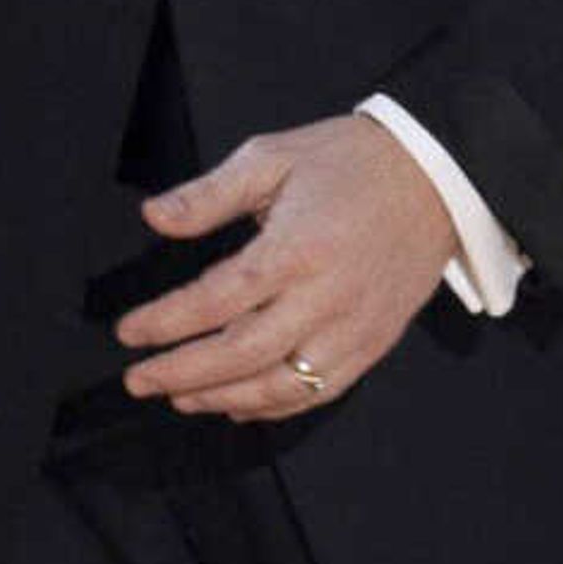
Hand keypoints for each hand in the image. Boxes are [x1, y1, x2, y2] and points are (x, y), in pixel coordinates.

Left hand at [114, 115, 460, 421]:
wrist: (435, 179)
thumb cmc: (347, 162)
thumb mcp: (270, 157)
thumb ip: (208, 194)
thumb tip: (153, 218)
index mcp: (297, 248)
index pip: (218, 299)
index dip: (168, 322)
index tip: (127, 333)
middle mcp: (327, 297)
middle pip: (245, 353)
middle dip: (183, 373)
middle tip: (138, 380)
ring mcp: (355, 328)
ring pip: (283, 384)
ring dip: (225, 398)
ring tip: (179, 398)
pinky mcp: (374, 344)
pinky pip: (322, 391)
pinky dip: (276, 406)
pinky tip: (238, 406)